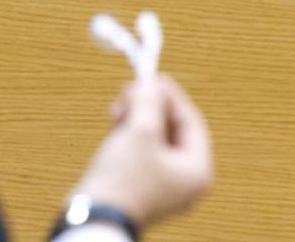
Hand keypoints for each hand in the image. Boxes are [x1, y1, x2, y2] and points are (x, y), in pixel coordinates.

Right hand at [71, 75, 212, 228]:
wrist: (95, 217)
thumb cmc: (123, 179)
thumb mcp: (140, 131)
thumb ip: (149, 102)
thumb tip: (151, 83)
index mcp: (198, 171)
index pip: (191, 121)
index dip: (171, 96)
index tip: (151, 76)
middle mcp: (186, 182)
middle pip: (173, 129)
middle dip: (150, 106)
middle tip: (131, 89)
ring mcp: (164, 187)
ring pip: (156, 139)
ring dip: (138, 117)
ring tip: (118, 107)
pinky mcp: (142, 188)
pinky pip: (143, 153)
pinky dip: (131, 135)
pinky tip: (115, 123)